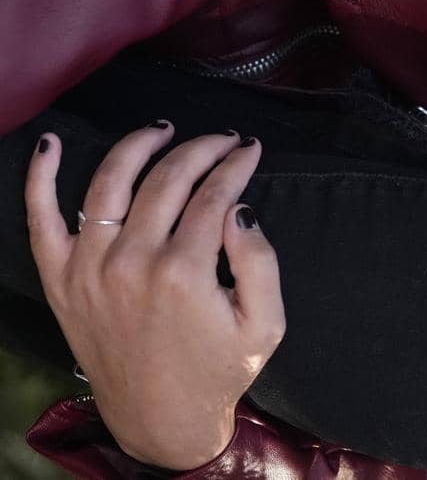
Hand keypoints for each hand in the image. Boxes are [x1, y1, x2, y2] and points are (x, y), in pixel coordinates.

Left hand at [26, 124, 285, 469]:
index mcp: (185, 272)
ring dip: (138, 145)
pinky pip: (41, 219)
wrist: (160, 417)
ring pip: (110, 182)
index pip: (214, 193)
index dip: (236, 163)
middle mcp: (132, 263)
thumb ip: (260, 261)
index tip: (250, 148)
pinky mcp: (61, 280)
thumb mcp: (265, 322)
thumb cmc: (219, 369)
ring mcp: (89, 269)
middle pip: (168, 178)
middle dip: (202, 149)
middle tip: (223, 140)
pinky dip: (40, 177)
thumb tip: (239, 207)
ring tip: (163, 131)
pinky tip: (51, 143)